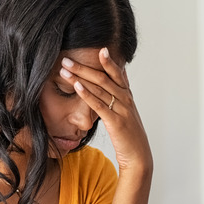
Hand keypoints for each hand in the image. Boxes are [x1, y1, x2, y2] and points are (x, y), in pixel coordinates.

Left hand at [61, 48, 152, 173]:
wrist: (138, 155)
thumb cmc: (129, 134)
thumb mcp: (126, 112)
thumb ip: (121, 94)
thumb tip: (119, 76)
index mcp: (127, 96)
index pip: (117, 74)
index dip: (108, 61)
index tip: (99, 48)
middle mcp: (125, 99)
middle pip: (103, 78)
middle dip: (83, 67)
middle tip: (66, 59)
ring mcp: (121, 109)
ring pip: (99, 89)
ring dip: (80, 77)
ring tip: (65, 70)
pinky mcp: (115, 121)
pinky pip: (99, 105)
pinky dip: (87, 94)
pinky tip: (77, 87)